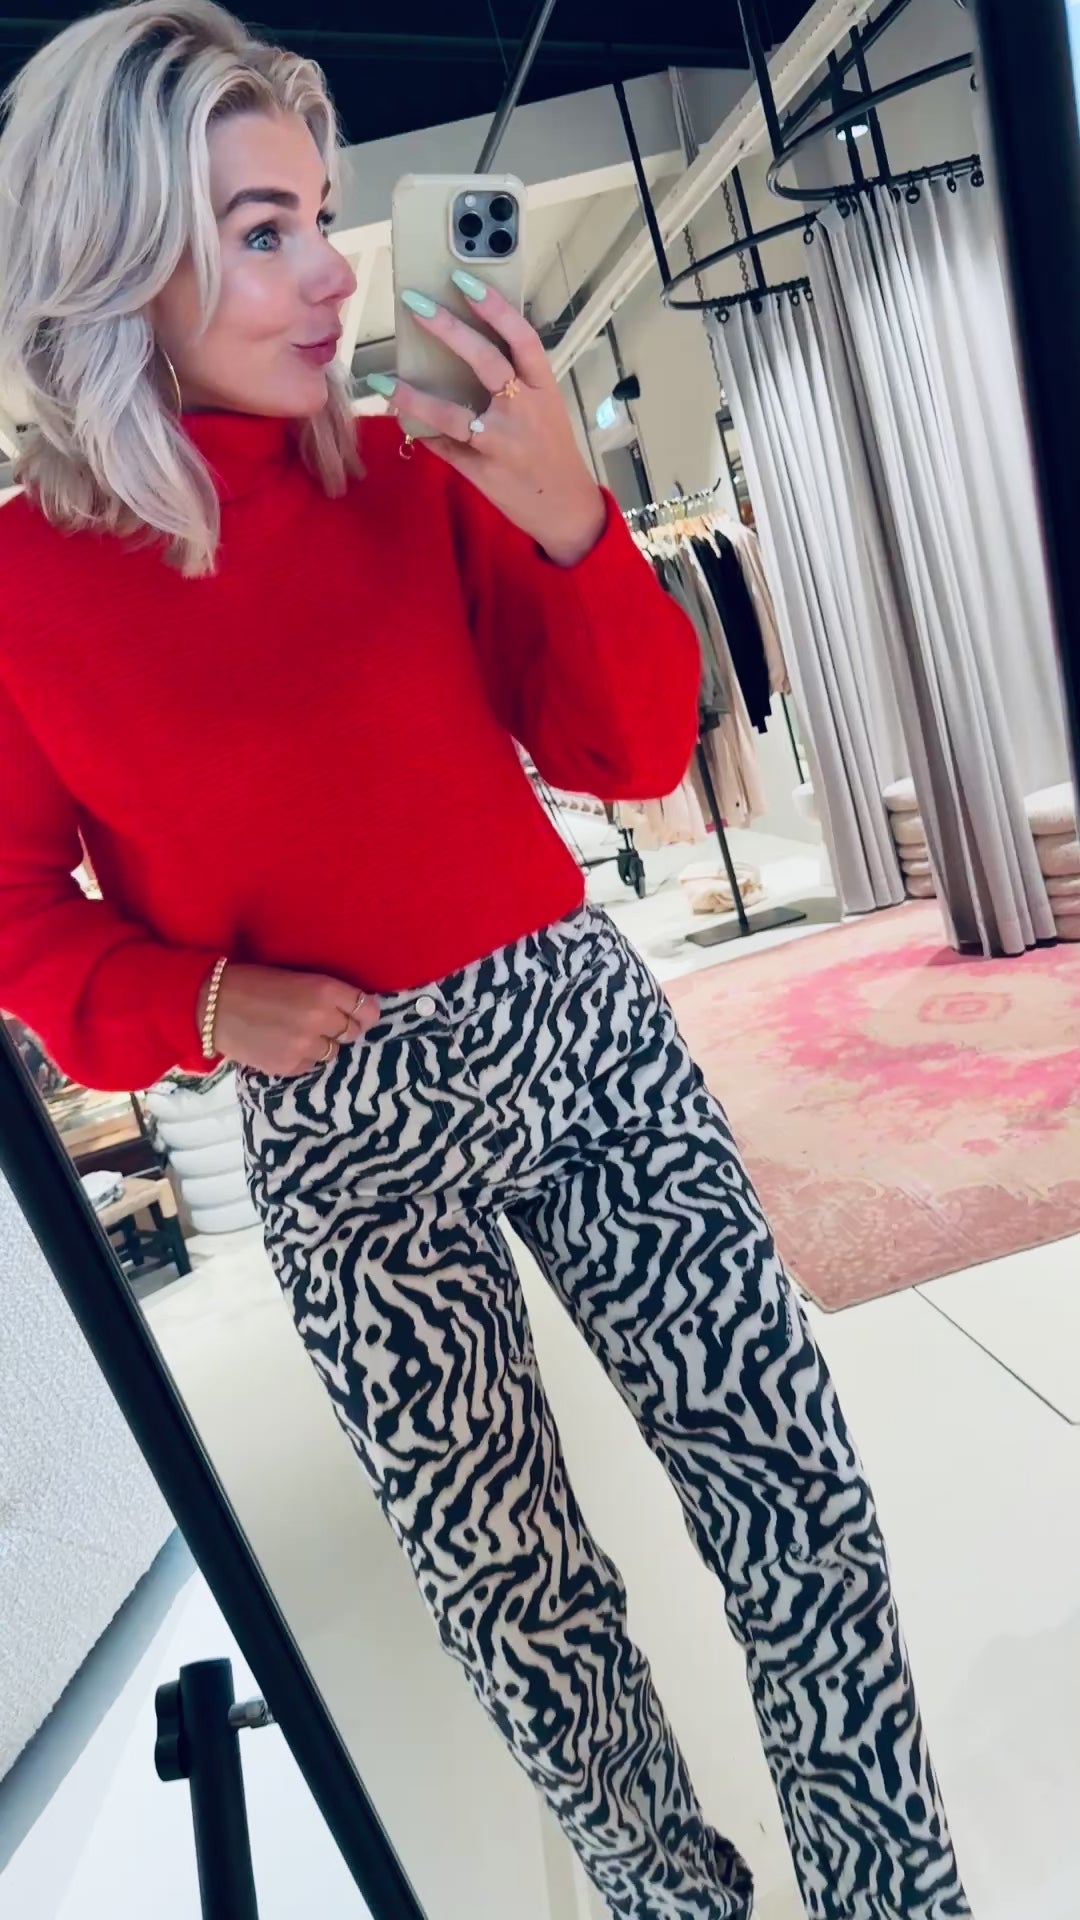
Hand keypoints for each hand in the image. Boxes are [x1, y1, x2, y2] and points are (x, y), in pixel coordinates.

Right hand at [198, 962, 379, 1076]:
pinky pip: (311, 1066)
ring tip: (299, 1034)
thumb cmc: (253, 983)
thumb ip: (327, 994)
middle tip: (324, 1023)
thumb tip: (355, 1010)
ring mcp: (305, 1046)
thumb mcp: (297, 977)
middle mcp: (320, 1019)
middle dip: (343, 1028)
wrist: (212, 1006)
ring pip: (333, 1052)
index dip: (365, 1013)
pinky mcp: (289, 1066)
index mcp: (324, 990)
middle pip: (353, 1032)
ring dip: (323, 1045)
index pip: (367, 1009)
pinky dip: (303, 1058)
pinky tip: (284, 1045)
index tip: (359, 1014)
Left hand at [372, 277, 606, 566]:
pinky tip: (401, 417)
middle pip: (486, 362)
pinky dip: (423, 432)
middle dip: (449, 330)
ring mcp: (502, 443)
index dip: (494, 307)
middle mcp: (524, 411)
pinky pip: (445, 447)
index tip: (464, 280)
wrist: (565, 506)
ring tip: (386, 379)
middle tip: (415, 305)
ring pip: (453, 414)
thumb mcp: (544, 408)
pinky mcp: (483, 471)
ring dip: (414, 396)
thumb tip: (465, 348)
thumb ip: (514, 381)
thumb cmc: (551, 451)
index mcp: (542, 389)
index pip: (522, 338)